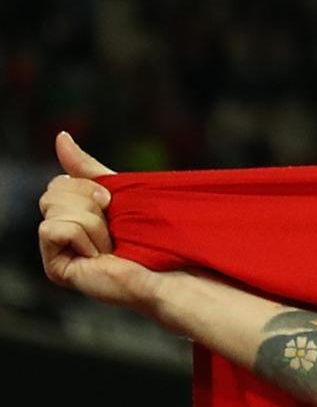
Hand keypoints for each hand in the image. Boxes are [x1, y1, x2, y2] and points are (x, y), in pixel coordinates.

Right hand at [36, 132, 162, 314]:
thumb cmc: (156, 235)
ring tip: (111, 246)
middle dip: (89, 201)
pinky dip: (83, 236)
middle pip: (52, 191)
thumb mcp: (119, 192)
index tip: (112, 200)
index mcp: (78, 213)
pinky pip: (52, 229)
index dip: (87, 185)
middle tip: (114, 226)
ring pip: (52, 208)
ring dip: (92, 222)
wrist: (174, 269)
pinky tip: (100, 257)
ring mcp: (60, 251)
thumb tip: (61, 137)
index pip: (60, 181)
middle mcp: (65, 231)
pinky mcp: (58, 268)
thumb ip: (87, 169)